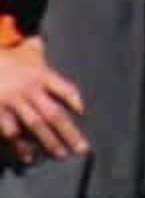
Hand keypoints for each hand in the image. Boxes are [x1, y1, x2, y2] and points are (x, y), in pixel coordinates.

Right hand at [0, 38, 82, 163]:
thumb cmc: (4, 57)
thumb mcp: (23, 51)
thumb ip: (35, 48)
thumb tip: (39, 40)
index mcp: (41, 75)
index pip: (65, 89)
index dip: (74, 100)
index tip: (82, 111)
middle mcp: (30, 90)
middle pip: (54, 114)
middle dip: (69, 133)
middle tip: (82, 149)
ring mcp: (13, 101)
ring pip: (35, 125)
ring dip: (49, 141)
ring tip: (60, 155)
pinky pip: (11, 130)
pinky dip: (20, 145)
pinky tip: (27, 157)